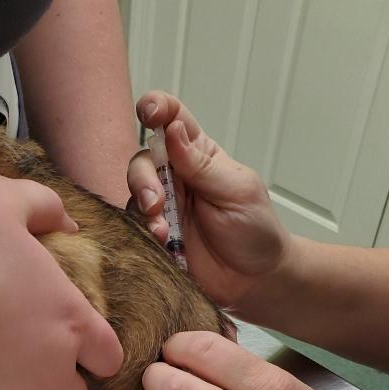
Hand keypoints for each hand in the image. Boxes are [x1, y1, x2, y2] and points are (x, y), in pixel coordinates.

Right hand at [127, 91, 291, 312]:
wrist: (254, 281)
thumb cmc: (254, 230)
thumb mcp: (236, 190)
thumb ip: (201, 164)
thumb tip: (173, 129)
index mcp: (198, 154)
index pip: (171, 119)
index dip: (156, 108)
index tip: (150, 114)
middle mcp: (175, 178)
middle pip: (142, 161)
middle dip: (143, 178)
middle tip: (156, 201)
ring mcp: (162, 209)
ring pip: (133, 195)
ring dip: (142, 209)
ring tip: (161, 231)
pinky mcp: (153, 238)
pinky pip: (133, 228)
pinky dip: (141, 234)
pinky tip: (160, 243)